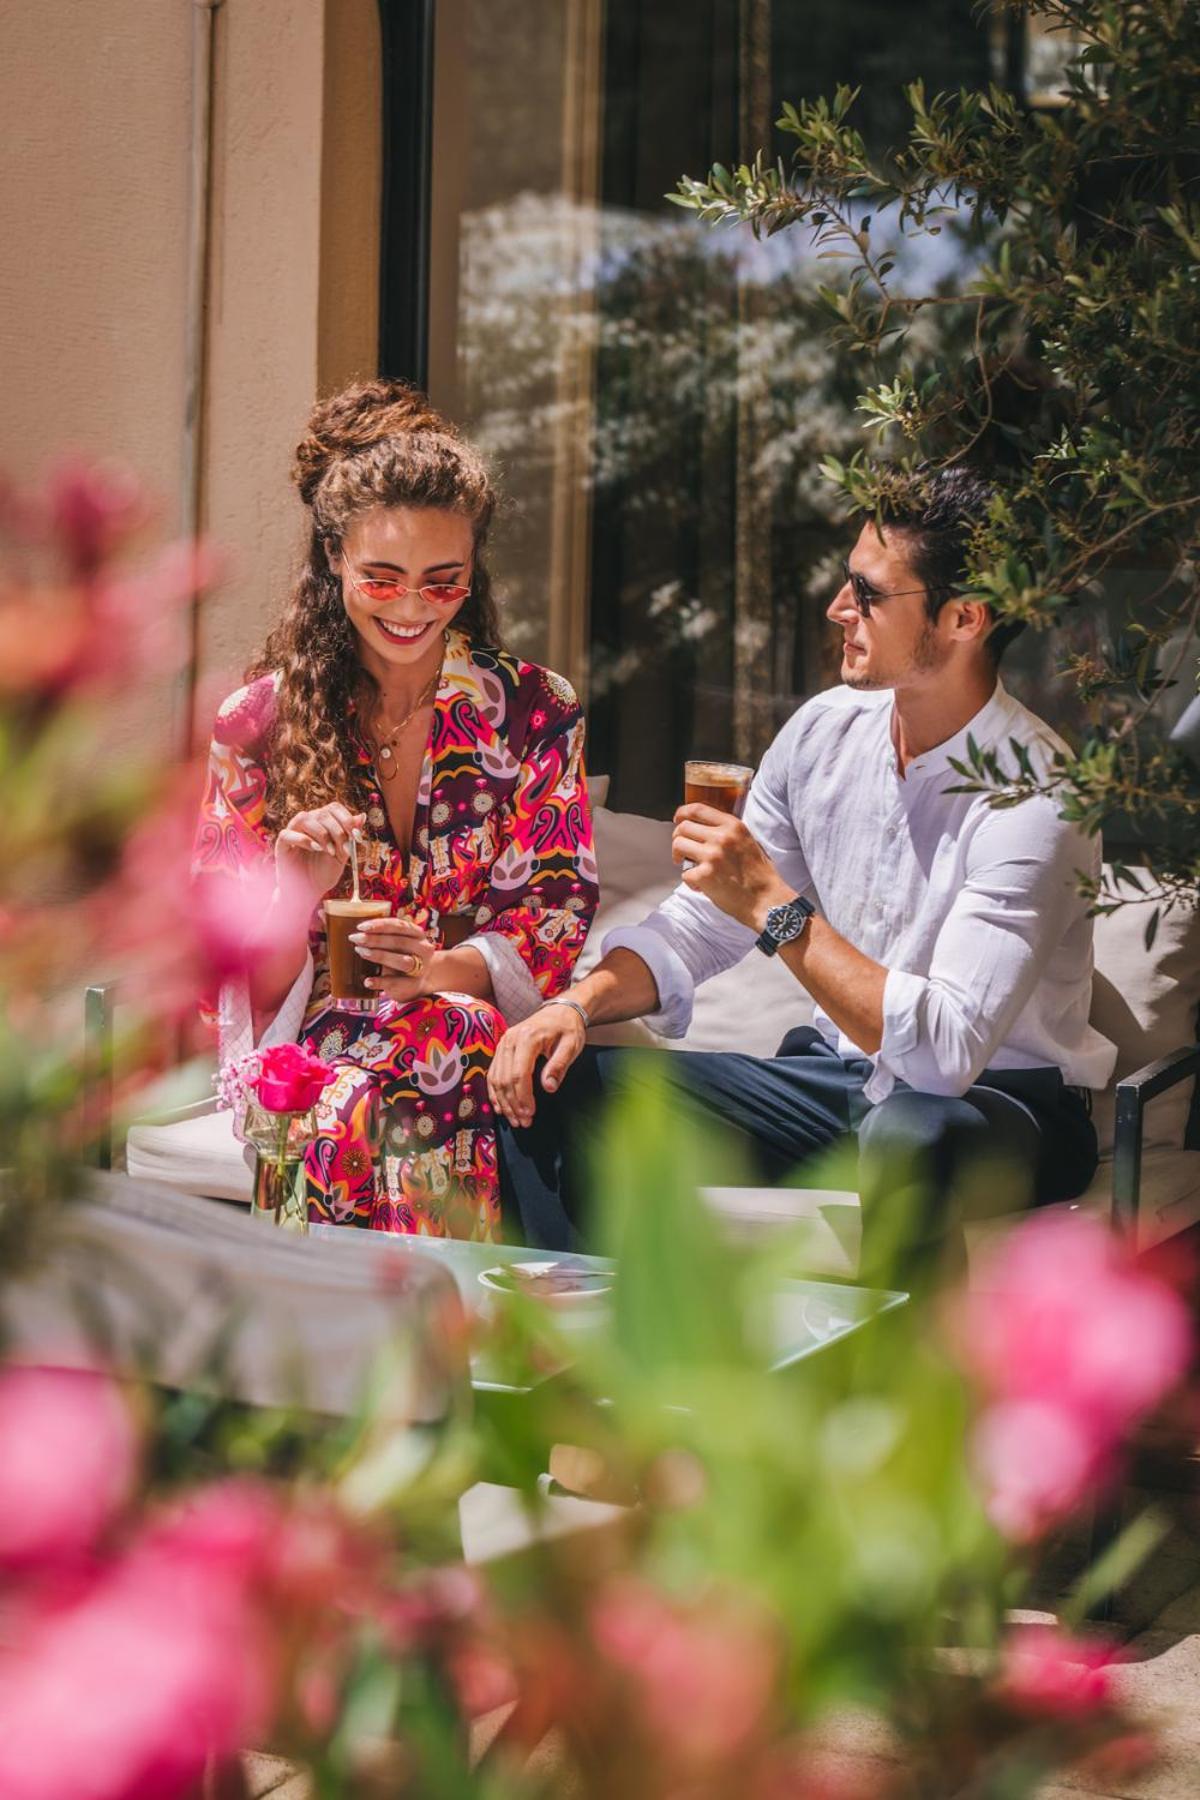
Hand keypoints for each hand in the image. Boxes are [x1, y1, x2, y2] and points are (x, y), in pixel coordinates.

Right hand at [276, 803, 364, 901]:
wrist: (309, 891)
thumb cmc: (325, 872)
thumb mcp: (343, 854)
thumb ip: (350, 835)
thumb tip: (362, 816)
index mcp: (323, 822)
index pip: (334, 808)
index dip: (346, 819)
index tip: (356, 836)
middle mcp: (308, 823)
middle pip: (322, 813)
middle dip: (337, 831)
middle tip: (344, 850)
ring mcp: (293, 832)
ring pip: (304, 818)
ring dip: (321, 833)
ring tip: (329, 851)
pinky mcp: (282, 845)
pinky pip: (287, 833)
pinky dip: (303, 839)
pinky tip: (315, 849)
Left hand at [353, 916, 438, 1003]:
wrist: (424, 979)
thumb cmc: (405, 955)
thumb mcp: (400, 942)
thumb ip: (385, 936)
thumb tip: (358, 932)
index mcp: (418, 934)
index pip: (400, 926)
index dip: (380, 925)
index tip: (361, 927)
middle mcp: (423, 949)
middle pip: (399, 942)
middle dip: (375, 939)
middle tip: (355, 938)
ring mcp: (421, 968)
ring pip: (403, 961)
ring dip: (379, 956)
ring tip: (361, 952)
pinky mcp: (413, 985)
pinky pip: (397, 983)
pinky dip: (380, 982)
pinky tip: (367, 981)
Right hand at [488, 1002, 586, 1126]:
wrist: (560, 1011)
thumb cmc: (567, 1028)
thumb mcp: (571, 1045)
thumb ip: (559, 1066)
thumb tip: (549, 1088)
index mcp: (527, 1038)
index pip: (519, 1073)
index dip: (523, 1096)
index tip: (530, 1114)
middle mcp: (509, 1040)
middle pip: (505, 1079)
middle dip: (513, 1104)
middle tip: (523, 1122)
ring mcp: (503, 1044)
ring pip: (496, 1078)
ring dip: (504, 1102)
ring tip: (514, 1119)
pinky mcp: (501, 1049)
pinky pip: (493, 1073)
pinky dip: (495, 1092)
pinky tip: (501, 1107)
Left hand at [671, 804, 789, 928]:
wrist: (766, 900)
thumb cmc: (760, 874)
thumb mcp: (749, 841)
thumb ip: (729, 832)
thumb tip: (705, 829)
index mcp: (733, 826)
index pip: (698, 809)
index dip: (682, 813)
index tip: (678, 819)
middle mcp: (721, 837)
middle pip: (684, 827)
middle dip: (678, 838)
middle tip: (682, 850)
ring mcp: (712, 856)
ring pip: (678, 845)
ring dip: (678, 856)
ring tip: (690, 866)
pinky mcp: (704, 875)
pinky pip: (684, 873)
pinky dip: (690, 881)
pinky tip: (703, 886)